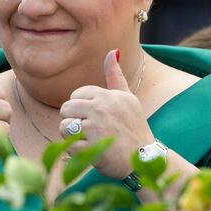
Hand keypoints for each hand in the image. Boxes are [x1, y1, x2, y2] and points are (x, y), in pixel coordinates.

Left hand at [59, 49, 154, 178]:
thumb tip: (113, 50)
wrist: (146, 160)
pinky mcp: (92, 148)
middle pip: (65, 109)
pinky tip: (90, 152)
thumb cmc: (134, 128)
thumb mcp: (128, 99)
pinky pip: (69, 146)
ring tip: (89, 141)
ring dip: (72, 137)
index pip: (76, 95)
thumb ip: (115, 76)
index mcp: (107, 95)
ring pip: (64, 126)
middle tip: (88, 131)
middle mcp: (101, 108)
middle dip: (72, 121)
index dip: (81, 108)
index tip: (94, 117)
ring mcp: (96, 128)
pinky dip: (75, 152)